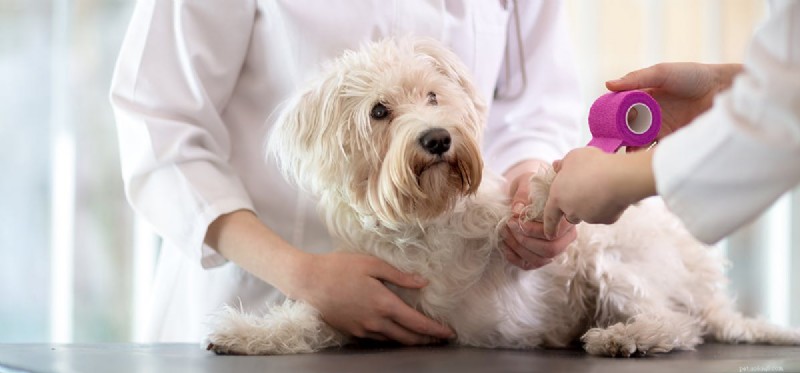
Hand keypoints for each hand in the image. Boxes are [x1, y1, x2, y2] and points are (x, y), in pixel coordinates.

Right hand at [292, 251, 454, 344]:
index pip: (416, 322)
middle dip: (426, 340)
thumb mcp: (371, 264)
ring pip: (392, 341)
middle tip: (439, 339)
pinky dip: (390, 338)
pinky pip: (376, 339)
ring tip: (421, 337)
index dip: (434, 330)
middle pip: (407, 337)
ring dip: (409, 341)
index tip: (448, 332)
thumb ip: (399, 276)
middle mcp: (375, 321)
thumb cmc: (339, 267)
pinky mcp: (351, 332)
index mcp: (384, 303)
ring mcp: (362, 329)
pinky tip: (394, 333)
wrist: (307, 281)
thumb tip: (422, 283)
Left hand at [501, 171, 576, 269]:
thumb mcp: (526, 183)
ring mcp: (554, 250)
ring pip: (539, 260)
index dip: (534, 229)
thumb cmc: (530, 188)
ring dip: (517, 248)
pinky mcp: (540, 257)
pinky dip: (513, 257)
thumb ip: (524, 194)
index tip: (515, 219)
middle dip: (525, 240)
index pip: (556, 232)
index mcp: (567, 219)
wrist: (525, 195)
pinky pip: (528, 265)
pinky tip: (503, 243)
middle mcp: (565, 237)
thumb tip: (517, 210)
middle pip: (550, 250)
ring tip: (504, 231)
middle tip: (509, 225)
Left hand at [542, 147, 656, 237]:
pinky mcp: (606, 220)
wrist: (619, 177)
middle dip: (574, 208)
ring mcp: (589, 217)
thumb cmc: (592, 164)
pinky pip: (604, 215)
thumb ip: (563, 164)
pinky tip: (612, 194)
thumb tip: (557, 166)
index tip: (548, 235)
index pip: (550, 215)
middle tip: (583, 193)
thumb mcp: (573, 157)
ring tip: (600, 189)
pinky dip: (606, 207)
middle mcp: (571, 210)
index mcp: (558, 197)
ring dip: (590, 207)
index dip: (549, 226)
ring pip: (587, 215)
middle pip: (570, 215)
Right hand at [607, 62, 742, 148]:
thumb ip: (636, 79)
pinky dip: (646, 158)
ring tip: (619, 159)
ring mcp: (661, 131)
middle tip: (605, 150)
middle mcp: (649, 117)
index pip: (619, 114)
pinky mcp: (673, 142)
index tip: (598, 131)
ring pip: (638, 145)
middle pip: (626, 133)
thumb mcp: (662, 72)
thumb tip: (607, 85)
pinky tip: (638, 163)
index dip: (608, 122)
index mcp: (643, 100)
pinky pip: (655, 152)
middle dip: (615, 142)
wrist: (723, 90)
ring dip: (628, 152)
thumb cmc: (693, 76)